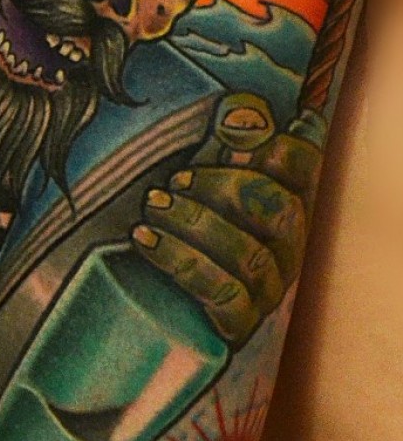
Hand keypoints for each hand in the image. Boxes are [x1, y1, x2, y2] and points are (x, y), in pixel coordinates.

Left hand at [131, 94, 324, 346]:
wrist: (134, 301)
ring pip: (249, 255)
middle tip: (174, 182)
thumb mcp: (194, 174)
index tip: (231, 134)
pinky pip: (222, 294)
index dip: (278, 145)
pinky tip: (144, 240)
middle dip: (223, 186)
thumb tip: (244, 116)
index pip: (306, 165)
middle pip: (279, 209)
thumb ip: (223, 141)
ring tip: (152, 207)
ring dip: (195, 223)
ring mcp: (267, 288)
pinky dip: (180, 261)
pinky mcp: (239, 324)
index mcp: (281, 198)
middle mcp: (285, 246)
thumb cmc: (170, 222)